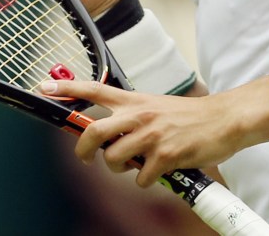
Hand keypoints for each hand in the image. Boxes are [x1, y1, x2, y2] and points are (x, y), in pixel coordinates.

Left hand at [41, 79, 240, 187]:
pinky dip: (148, 181)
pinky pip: (141, 178)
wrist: (223, 120)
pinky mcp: (165, 156)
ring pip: (114, 159)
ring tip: (137, 164)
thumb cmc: (189, 117)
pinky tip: (160, 171)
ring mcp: (151, 135)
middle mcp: (138, 115)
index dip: (67, 89)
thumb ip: (130, 116)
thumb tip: (105, 134)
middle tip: (88, 157)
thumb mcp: (155, 106)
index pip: (94, 88)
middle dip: (84, 150)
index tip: (45, 88)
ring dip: (121, 169)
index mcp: (134, 100)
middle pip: (93, 132)